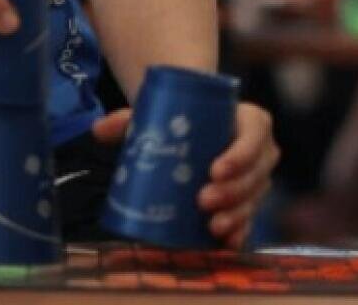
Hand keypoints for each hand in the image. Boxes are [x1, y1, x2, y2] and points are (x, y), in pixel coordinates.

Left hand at [94, 100, 277, 249]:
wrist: (190, 132)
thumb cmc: (180, 120)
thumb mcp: (157, 114)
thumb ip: (129, 119)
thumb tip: (98, 129)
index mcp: (247, 120)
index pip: (255, 133)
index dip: (241, 153)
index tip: (214, 169)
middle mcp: (259, 151)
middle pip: (256, 172)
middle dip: (233, 191)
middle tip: (202, 200)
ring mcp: (256, 179)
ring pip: (254, 198)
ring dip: (236, 214)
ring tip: (211, 225)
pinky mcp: (247, 201)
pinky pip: (250, 219)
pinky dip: (240, 232)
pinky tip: (227, 243)